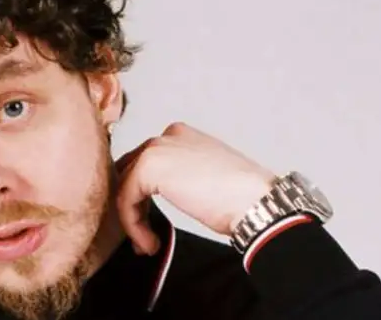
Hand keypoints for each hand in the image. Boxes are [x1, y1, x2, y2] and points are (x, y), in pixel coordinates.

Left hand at [115, 122, 274, 254]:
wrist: (255, 201)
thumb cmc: (239, 197)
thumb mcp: (202, 179)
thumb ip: (177, 178)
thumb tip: (151, 196)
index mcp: (181, 135)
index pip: (144, 162)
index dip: (141, 195)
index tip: (148, 222)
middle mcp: (166, 136)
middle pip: (130, 172)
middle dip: (133, 206)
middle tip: (142, 236)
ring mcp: (156, 148)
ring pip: (125, 187)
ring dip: (134, 221)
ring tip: (148, 244)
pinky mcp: (148, 166)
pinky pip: (126, 200)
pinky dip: (134, 225)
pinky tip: (149, 242)